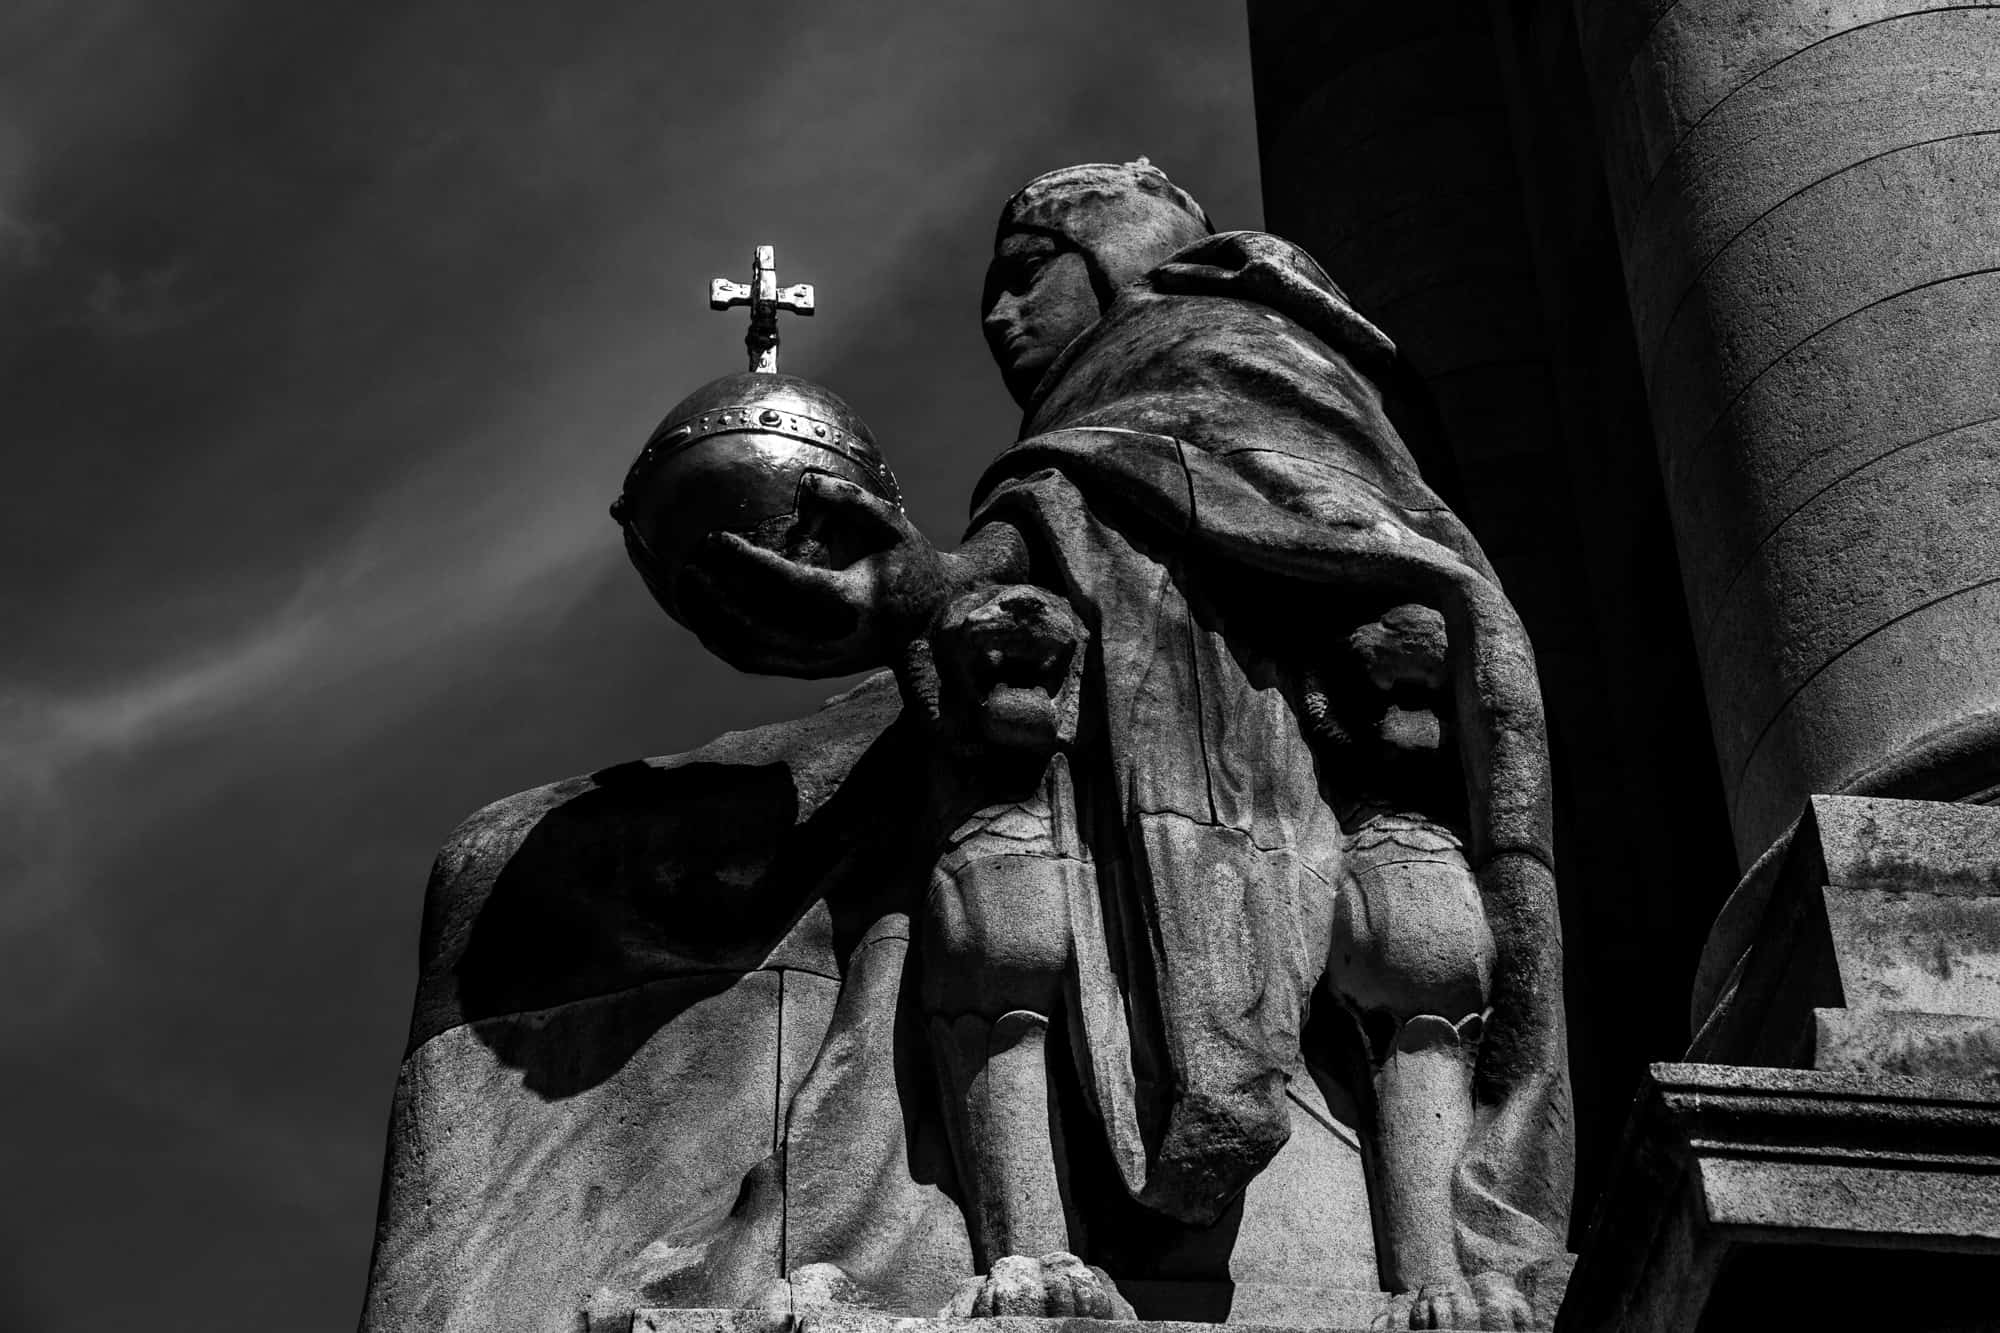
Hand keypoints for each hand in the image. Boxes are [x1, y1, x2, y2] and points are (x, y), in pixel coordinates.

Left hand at [678, 473, 944, 676]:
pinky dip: (721, 638)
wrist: (932, 620)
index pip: (791, 586)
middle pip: (758, 629)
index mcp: (855, 604)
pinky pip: (754, 659)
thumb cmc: (907, 562)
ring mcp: (819, 663)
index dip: (749, 564)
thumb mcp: (893, 525)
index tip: (718, 539)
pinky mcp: (808, 669)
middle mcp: (834, 643)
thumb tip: (807, 482)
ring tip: (685, 585)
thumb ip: (853, 500)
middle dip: (715, 598)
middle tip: (689, 564)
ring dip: (710, 622)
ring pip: (748, 652)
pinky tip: (699, 610)